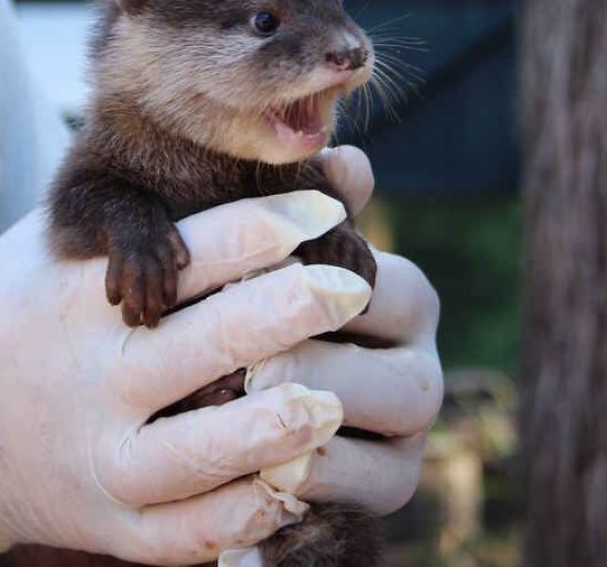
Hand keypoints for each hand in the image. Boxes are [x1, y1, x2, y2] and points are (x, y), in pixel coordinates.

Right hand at [0, 191, 370, 563]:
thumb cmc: (30, 307)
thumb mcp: (64, 242)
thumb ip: (162, 211)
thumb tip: (294, 170)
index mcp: (80, 301)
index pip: (192, 251)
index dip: (267, 225)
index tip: (326, 208)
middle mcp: (92, 380)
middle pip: (208, 340)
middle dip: (291, 309)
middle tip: (351, 288)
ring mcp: (100, 460)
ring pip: (201, 450)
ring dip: (274, 425)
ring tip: (331, 402)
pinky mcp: (110, 526)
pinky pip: (184, 534)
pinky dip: (241, 513)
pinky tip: (289, 483)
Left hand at [220, 146, 442, 566]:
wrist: (226, 404)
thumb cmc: (252, 309)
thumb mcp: (265, 256)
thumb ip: (304, 210)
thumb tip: (349, 162)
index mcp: (402, 293)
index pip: (376, 283)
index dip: (313, 283)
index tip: (247, 286)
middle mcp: (421, 357)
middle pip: (390, 356)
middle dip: (316, 358)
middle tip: (249, 359)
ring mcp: (412, 426)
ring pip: (387, 416)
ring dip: (317, 413)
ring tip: (248, 405)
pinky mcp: (392, 481)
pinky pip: (367, 484)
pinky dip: (316, 477)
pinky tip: (262, 465)